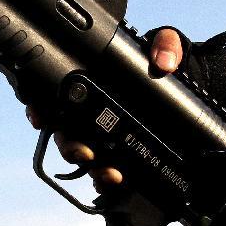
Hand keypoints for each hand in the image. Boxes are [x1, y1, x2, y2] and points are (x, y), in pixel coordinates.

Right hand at [26, 27, 183, 189]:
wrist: (186, 97)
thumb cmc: (164, 67)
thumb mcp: (166, 47)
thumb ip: (166, 44)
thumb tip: (163, 62)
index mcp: (92, 85)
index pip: (54, 97)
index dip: (40, 108)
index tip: (39, 118)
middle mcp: (89, 114)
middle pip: (65, 133)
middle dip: (70, 147)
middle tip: (86, 153)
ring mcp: (101, 137)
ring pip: (83, 156)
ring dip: (90, 167)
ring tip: (110, 174)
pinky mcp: (117, 156)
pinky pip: (101, 173)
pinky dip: (102, 180)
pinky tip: (112, 182)